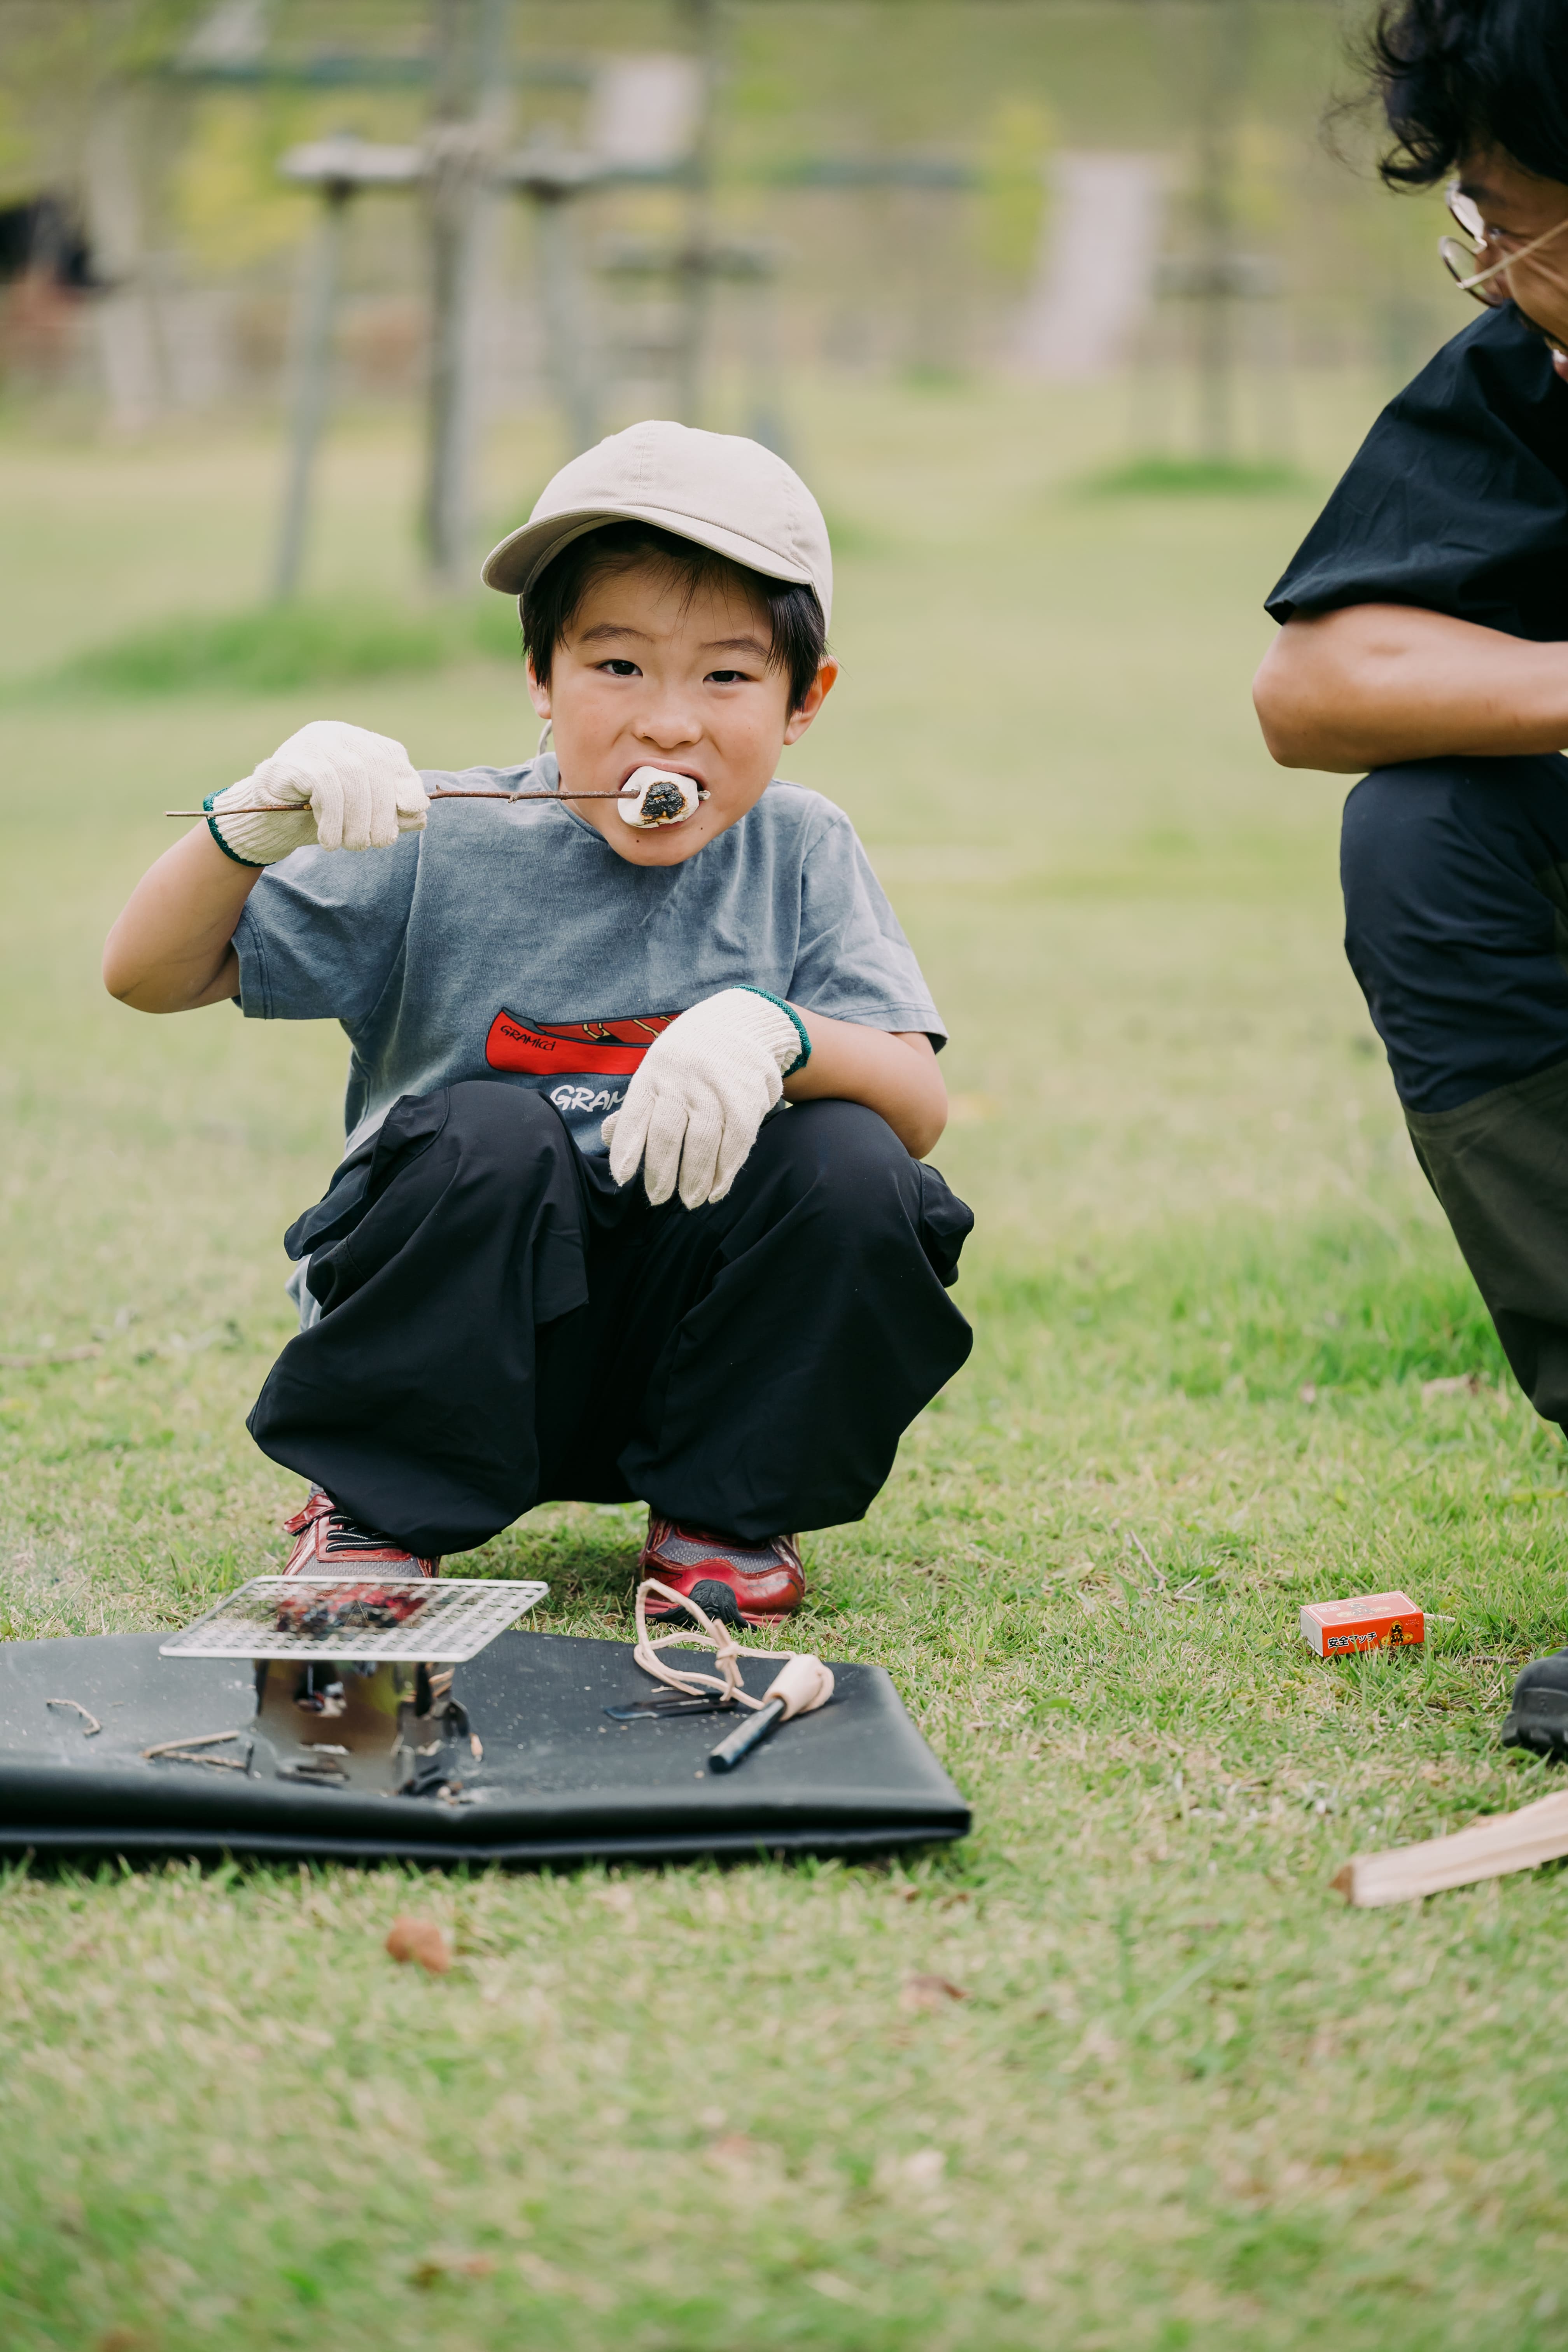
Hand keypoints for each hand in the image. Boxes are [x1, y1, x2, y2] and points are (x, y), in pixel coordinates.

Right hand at [206, 720, 428, 865]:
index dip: (406, 785)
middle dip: (381, 811)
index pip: (391, 757)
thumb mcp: (362, 816)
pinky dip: (333, 818)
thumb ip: (391, 812)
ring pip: (351, 777)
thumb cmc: (318, 818)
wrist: (265, 823)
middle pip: (373, 767)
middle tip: (377, 844)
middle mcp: (335, 734)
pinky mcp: (292, 760)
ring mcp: (311, 743)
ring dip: (357, 820)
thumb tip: (422, 813)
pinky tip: (330, 841)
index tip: (413, 814)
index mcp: (356, 741)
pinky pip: (324, 785)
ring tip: (353, 845)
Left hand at [603, 987, 806, 1207]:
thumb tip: (607, 1138)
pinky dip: (725, 1172)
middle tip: (657, 1198)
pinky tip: (716, 1190)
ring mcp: (715, 1090)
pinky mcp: (746, 1099)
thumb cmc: (688, 1058)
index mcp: (654, 1074)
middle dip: (661, 1173)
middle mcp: (683, 1081)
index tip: (622, 1178)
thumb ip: (636, 1108)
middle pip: (668, 1135)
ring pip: (702, 1143)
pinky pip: (735, 1143)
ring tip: (689, 1201)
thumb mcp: (657, 1071)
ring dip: (695, 1179)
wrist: (742, 1023)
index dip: (628, 1149)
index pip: (636, 1116)